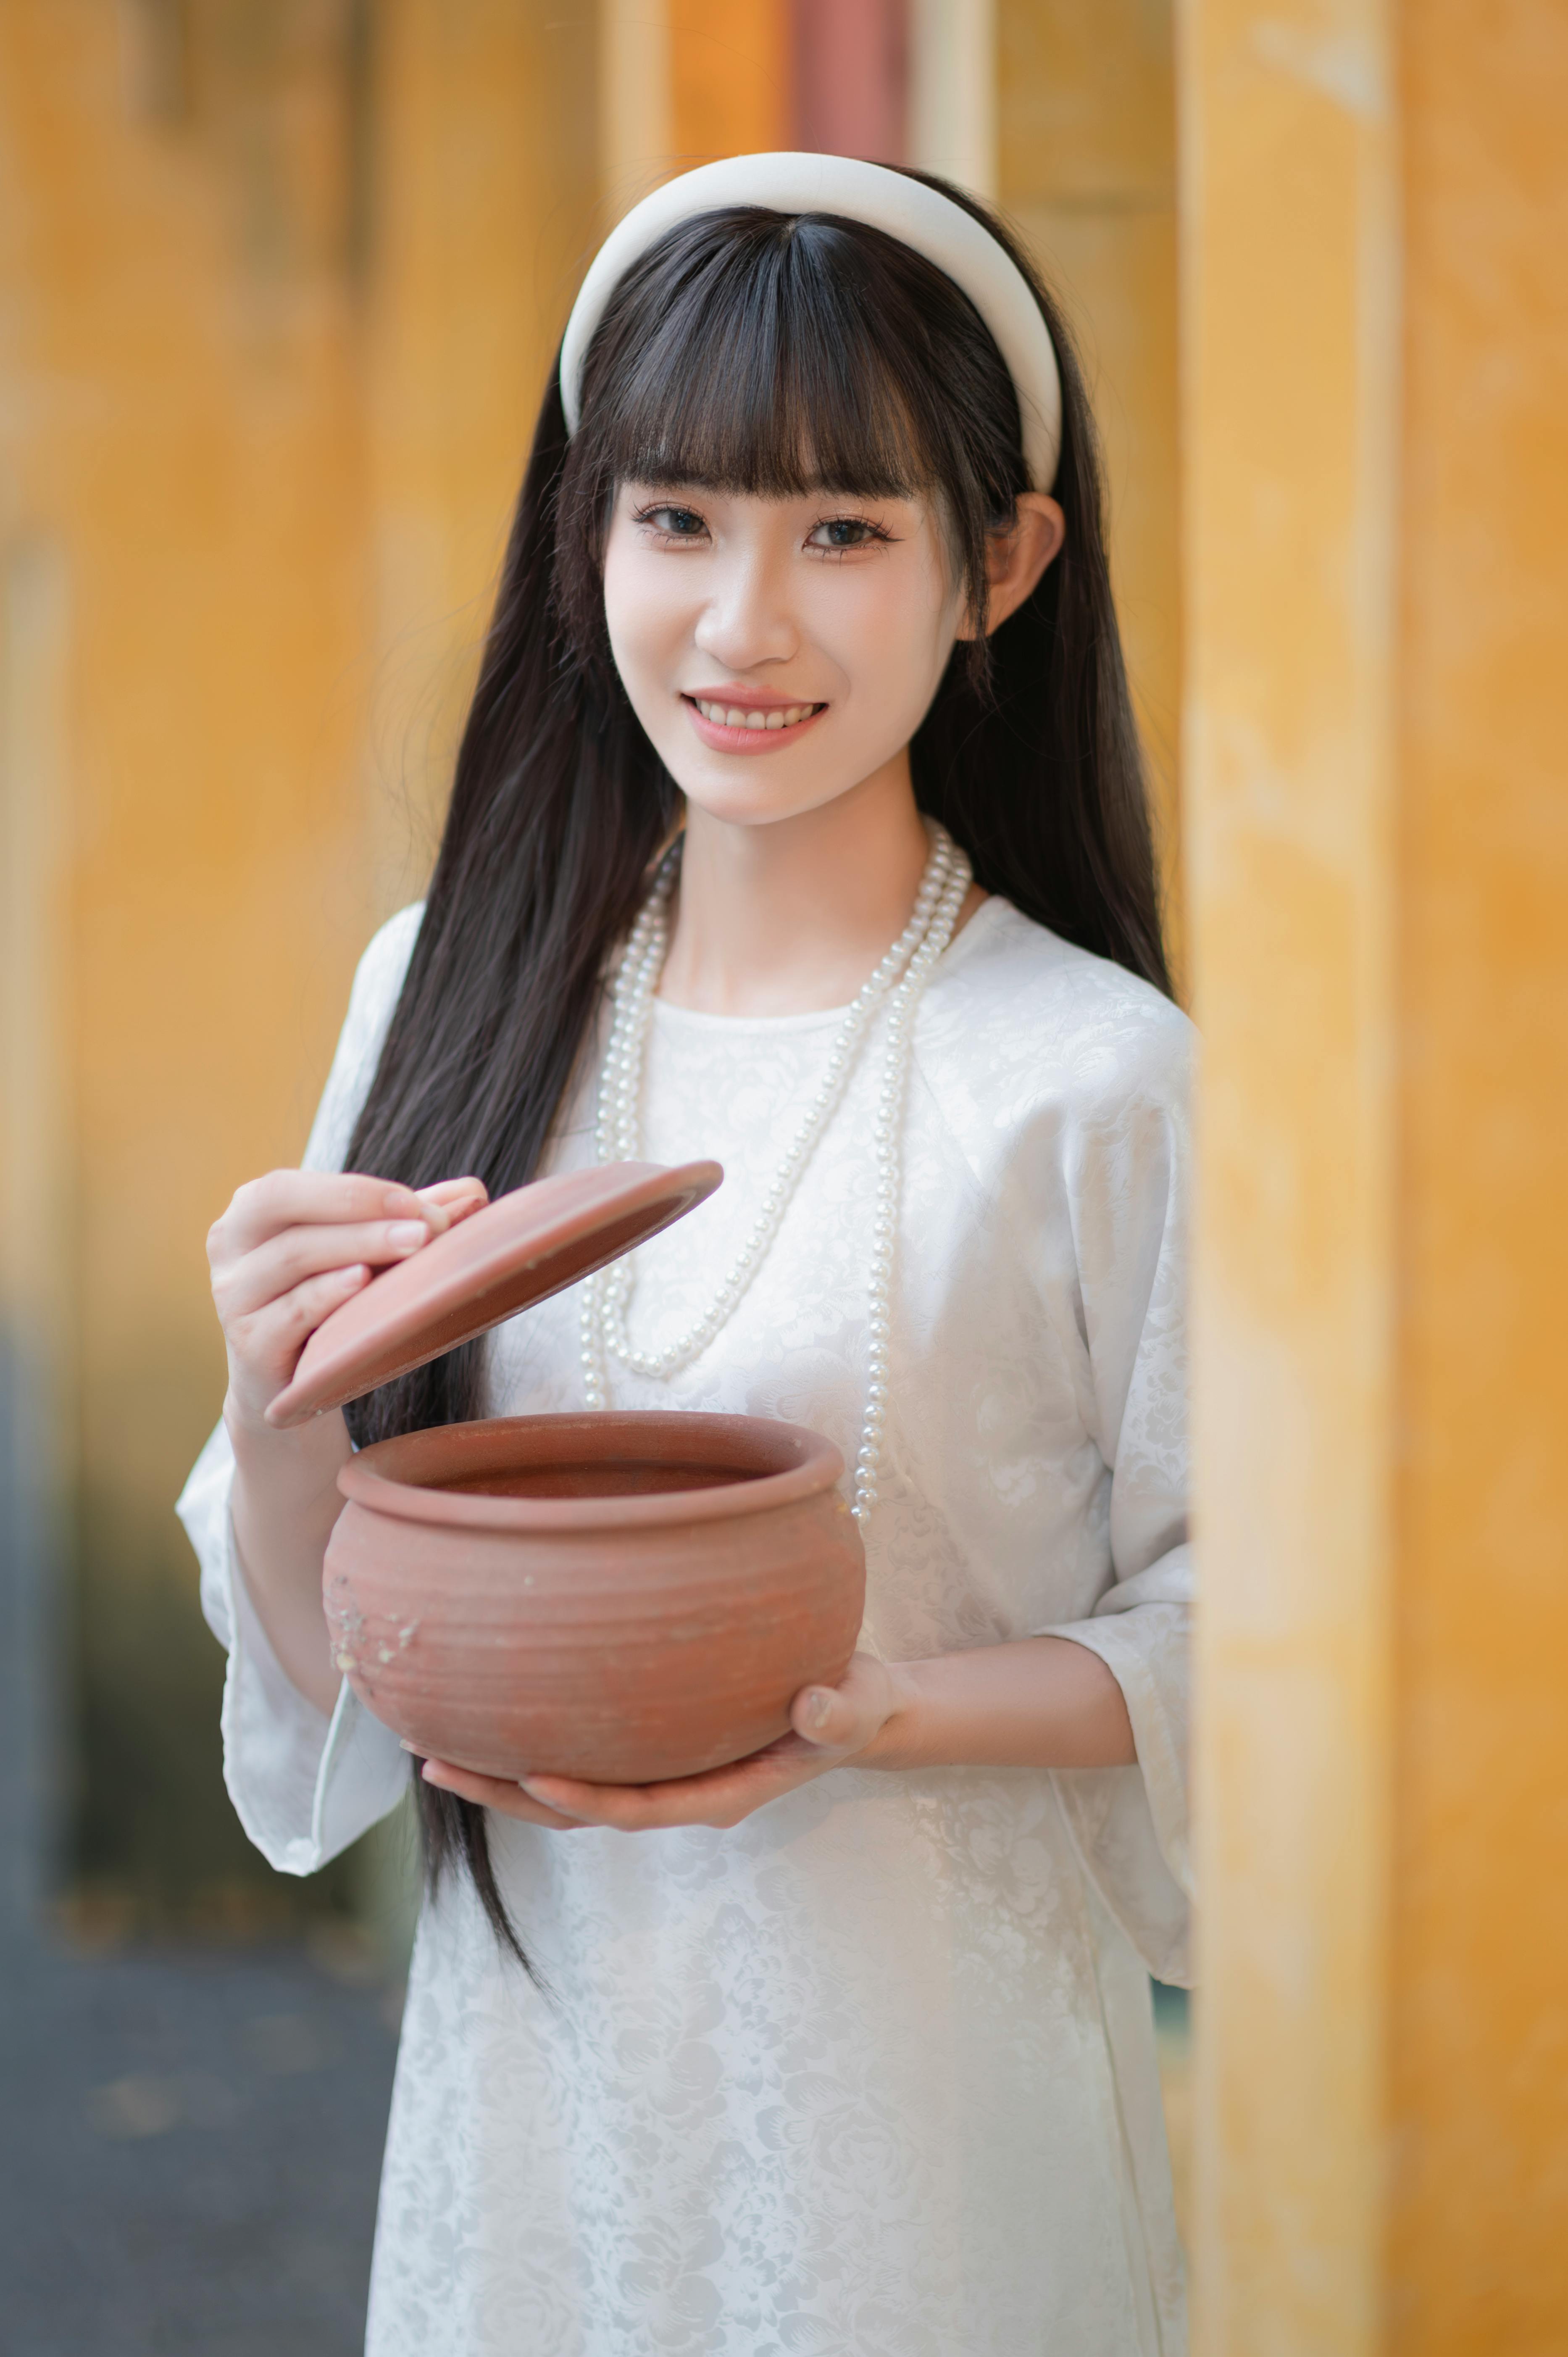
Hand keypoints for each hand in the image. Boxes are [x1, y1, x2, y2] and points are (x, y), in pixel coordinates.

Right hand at [208, 1168, 486, 1430]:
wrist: (294, 1385)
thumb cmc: (330, 1305)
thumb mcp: (363, 1255)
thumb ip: (406, 1219)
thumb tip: (472, 1191)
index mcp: (252, 1212)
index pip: (295, 1184)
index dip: (357, 1190)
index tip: (417, 1203)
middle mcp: (231, 1247)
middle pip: (286, 1207)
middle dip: (359, 1209)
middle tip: (426, 1225)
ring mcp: (233, 1297)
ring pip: (292, 1257)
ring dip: (358, 1246)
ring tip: (412, 1244)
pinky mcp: (248, 1345)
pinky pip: (289, 1312)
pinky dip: (327, 1294)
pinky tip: (362, 1282)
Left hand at [418, 1651, 908, 1832]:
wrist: (852, 1706)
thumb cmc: (853, 1703)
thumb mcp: (857, 1705)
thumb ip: (838, 1710)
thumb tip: (814, 1706)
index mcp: (717, 1794)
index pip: (638, 1808)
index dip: (585, 1797)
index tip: (532, 1773)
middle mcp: (676, 1793)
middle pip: (577, 1810)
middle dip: (506, 1793)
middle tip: (433, 1762)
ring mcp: (658, 1776)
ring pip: (565, 1790)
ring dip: (498, 1775)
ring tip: (428, 1749)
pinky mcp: (650, 1750)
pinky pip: (580, 1757)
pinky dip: (529, 1745)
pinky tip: (486, 1715)